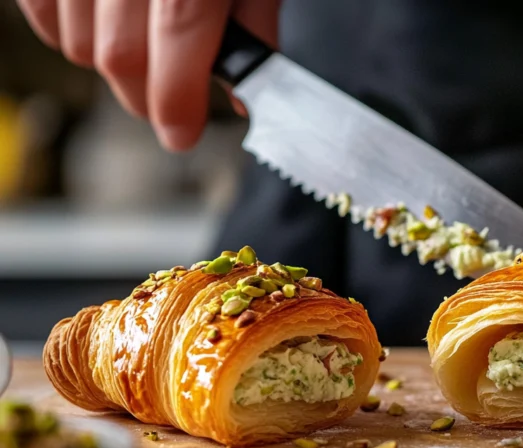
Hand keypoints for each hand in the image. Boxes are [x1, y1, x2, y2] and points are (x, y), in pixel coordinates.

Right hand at [16, 0, 279, 150]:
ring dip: (113, 64)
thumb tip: (248, 93)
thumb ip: (253, 21)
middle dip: (147, 98)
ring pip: (79, 44)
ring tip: (144, 47)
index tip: (183, 132)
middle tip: (172, 104)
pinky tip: (106, 20)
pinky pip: (44, 15)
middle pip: (120, 59)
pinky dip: (71, 31)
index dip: (177, 106)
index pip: (175, 50)